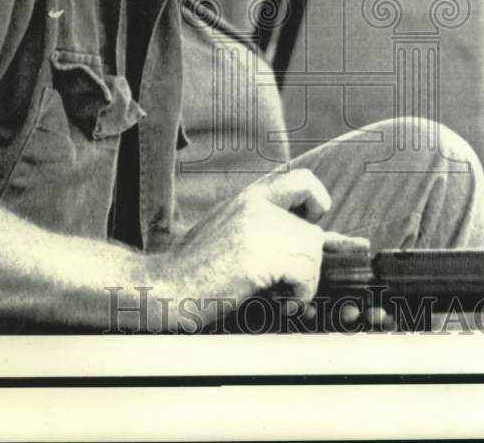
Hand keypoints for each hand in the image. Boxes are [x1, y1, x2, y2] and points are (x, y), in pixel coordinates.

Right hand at [167, 168, 333, 323]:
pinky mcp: (257, 256)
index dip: (316, 201)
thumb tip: (319, 241)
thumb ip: (266, 227)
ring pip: (312, 253)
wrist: (164, 286)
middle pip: (313, 231)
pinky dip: (300, 295)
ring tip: (284, 296)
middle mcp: (255, 205)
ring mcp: (256, 228)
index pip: (303, 179)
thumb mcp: (232, 232)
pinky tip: (282, 304)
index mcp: (249, 197)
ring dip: (305, 282)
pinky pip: (304, 273)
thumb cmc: (196, 269)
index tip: (310, 225)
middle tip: (290, 283)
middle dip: (308, 264)